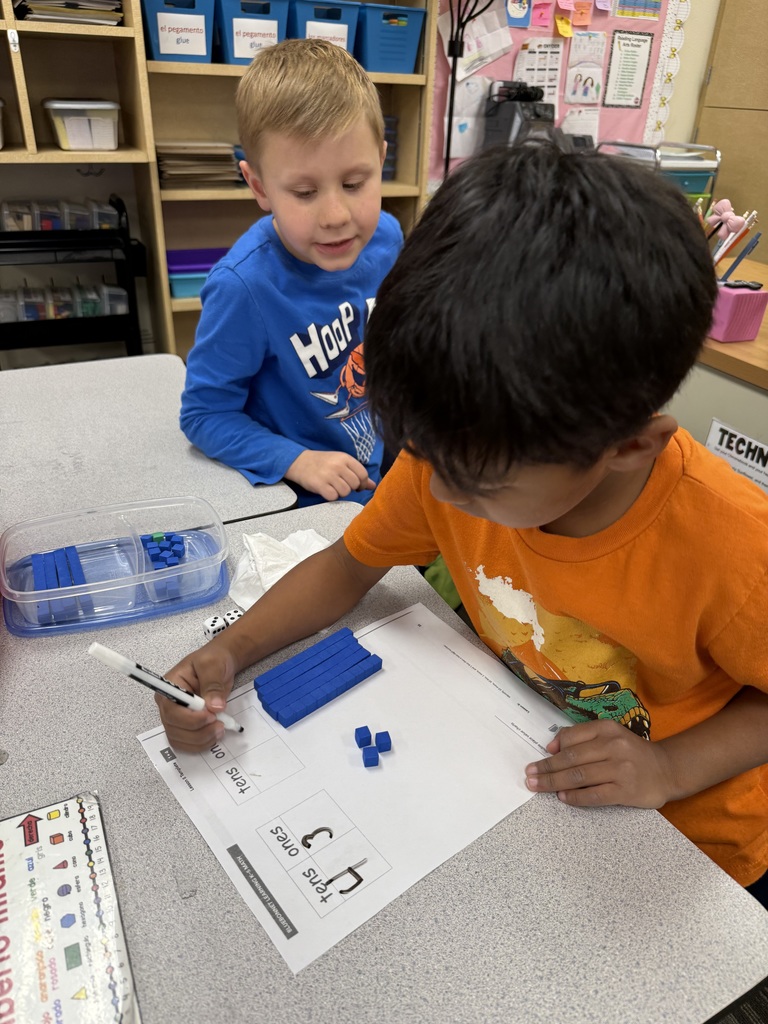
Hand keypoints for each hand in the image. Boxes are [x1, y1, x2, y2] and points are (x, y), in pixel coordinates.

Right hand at [156, 645, 237, 752]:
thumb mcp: (213, 664)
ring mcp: (176, 717)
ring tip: (220, 729)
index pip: (171, 711)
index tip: (212, 716)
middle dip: (198, 732)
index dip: (190, 719)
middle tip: (220, 725)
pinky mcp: (186, 726)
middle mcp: (168, 705)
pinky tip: (215, 735)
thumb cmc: (213, 660)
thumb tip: (215, 706)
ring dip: (201, 740)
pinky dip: (202, 743)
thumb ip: (213, 684)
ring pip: (179, 740)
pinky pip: (187, 743)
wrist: (220, 665)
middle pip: (173, 729)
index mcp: (169, 687)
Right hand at [285, 449, 375, 501]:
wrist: (299, 461)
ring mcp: (328, 475)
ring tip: (333, 487)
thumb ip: (357, 473)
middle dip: (350, 488)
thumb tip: (373, 486)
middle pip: (354, 484)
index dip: (362, 483)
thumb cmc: (323, 462)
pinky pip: (333, 497)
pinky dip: (331, 496)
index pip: (363, 474)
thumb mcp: (340, 462)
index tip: (356, 486)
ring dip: (340, 493)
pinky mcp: (319, 485)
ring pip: (345, 492)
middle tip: (341, 485)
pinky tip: (326, 490)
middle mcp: (337, 465)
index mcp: (345, 458)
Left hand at [524, 719, 673, 808]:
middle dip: (546, 768)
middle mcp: (613, 746)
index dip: (552, 750)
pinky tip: (563, 798)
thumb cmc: (632, 752)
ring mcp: (620, 769)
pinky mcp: (625, 791)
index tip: (538, 759)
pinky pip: (593, 795)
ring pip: (578, 777)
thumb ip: (582, 737)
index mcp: (607, 729)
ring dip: (554, 783)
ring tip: (538, 786)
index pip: (571, 738)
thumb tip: (552, 746)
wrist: (667, 769)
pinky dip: (575, 797)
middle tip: (529, 775)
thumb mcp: (610, 735)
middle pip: (571, 759)